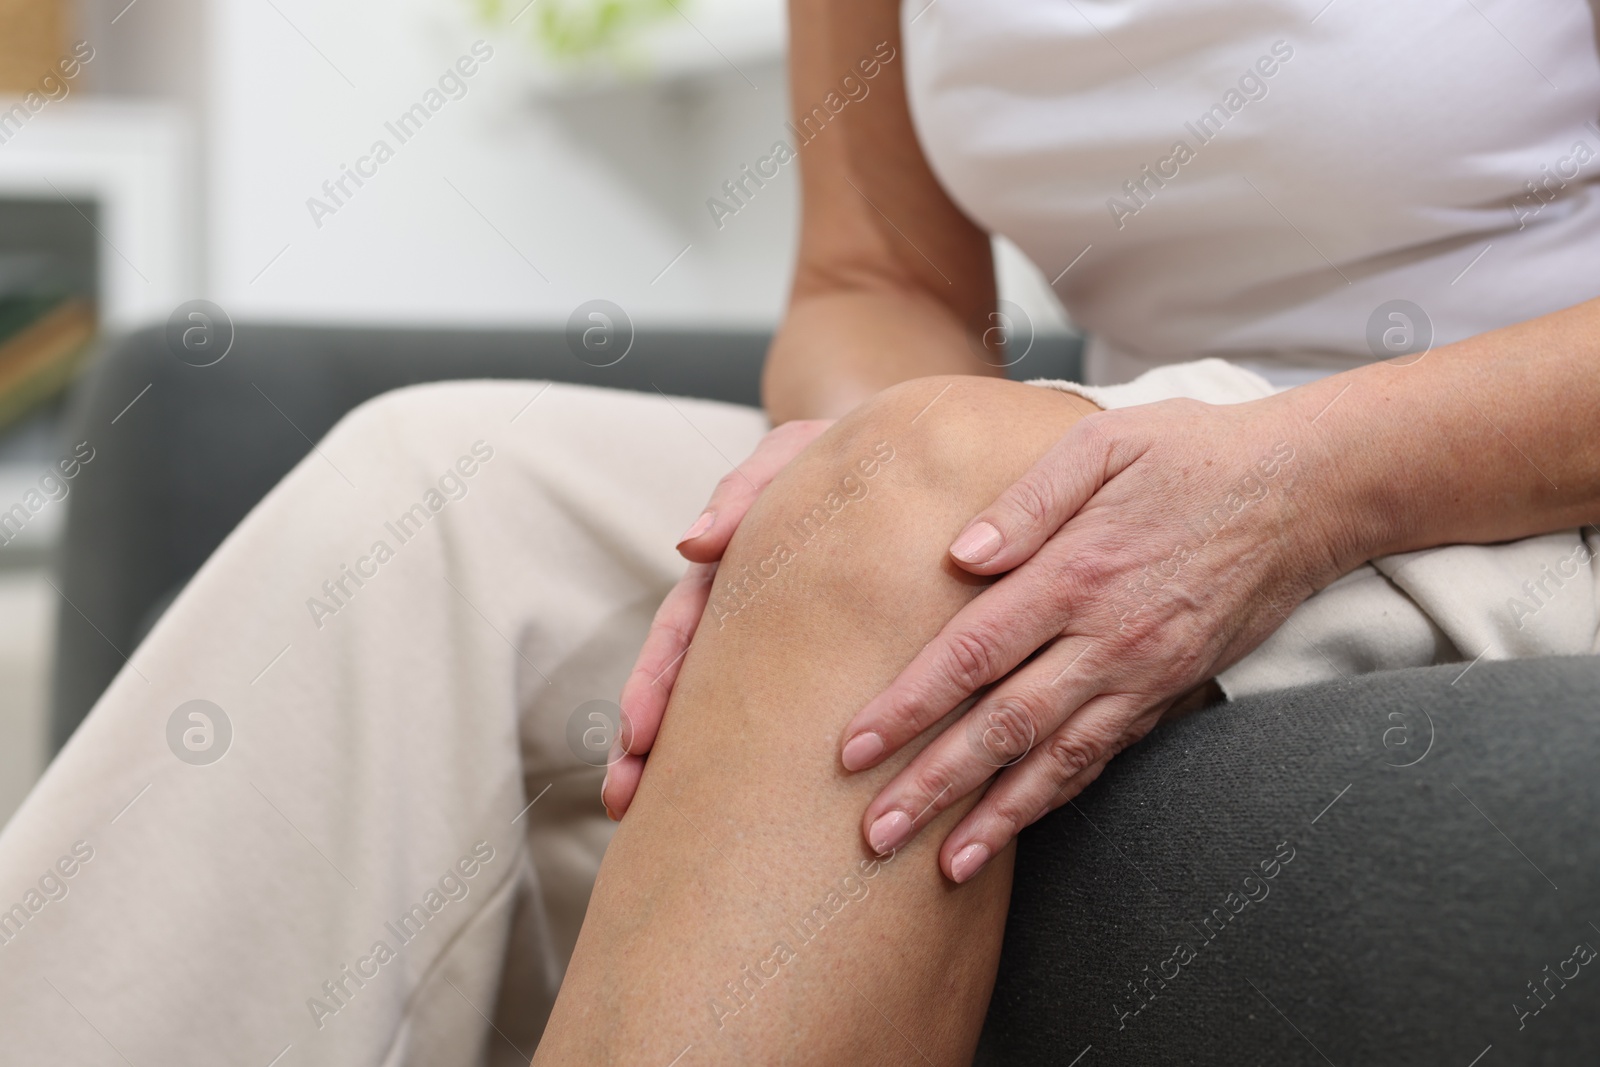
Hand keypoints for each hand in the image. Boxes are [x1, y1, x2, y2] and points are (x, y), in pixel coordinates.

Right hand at [603, 417, 834, 817]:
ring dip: (678, 759)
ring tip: (640, 812)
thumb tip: (692, 546)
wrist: (915, 469)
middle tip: (625, 796)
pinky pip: (777, 714)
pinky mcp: (823, 662)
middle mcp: (748, 610)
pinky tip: (731, 807)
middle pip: (685, 680)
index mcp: (736, 567)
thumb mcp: (798, 454)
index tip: (637, 738)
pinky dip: (744, 756)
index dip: (655, 683)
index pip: (682, 629)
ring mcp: (780, 637)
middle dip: (648, 740)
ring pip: (722, 705)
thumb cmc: (855, 456)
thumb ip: (747, 489)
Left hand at [837, 391, 1364, 881]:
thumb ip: (1027, 499)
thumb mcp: (1104, 442)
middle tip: (874, 833)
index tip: (854, 748)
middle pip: (1003, 726)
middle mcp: (1108, 637)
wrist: (1308, 491)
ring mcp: (1144, 674)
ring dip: (994, 818)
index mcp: (1076, 572)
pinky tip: (1015, 826)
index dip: (910, 706)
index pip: (972, 653)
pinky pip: (1103, 756)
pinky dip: (1055, 798)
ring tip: (940, 865)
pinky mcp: (1171, 691)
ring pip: (1055, 760)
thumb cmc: (1194, 453)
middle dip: (933, 785)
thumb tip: (958, 554)